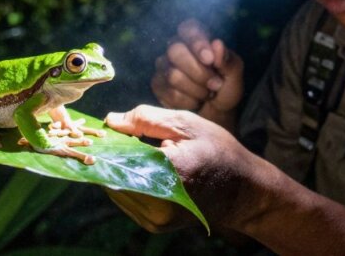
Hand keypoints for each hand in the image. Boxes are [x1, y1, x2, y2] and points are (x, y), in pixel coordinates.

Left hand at [103, 105, 268, 232]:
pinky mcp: (154, 224)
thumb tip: (111, 120)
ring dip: (116, 169)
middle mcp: (159, 201)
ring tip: (130, 151)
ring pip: (115, 188)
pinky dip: (126, 181)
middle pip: (113, 174)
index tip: (100, 129)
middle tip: (115, 137)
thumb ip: (146, 119)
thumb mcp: (186, 124)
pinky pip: (126, 198)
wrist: (244, 192)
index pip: (120, 156)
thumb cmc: (219, 152)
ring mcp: (155, 218)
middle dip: (110, 155)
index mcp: (169, 171)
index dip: (107, 141)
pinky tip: (140, 168)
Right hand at [151, 19, 243, 126]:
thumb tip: (217, 44)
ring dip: (196, 90)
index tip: (209, 60)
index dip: (197, 42)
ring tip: (207, 94)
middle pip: (176, 51)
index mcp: (196, 37)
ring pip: (173, 75)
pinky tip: (194, 102)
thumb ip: (228, 60)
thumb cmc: (225, 89)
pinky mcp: (157, 84)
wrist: (215, 114)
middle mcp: (176, 48)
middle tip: (216, 85)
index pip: (188, 28)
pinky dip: (187, 102)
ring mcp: (163, 65)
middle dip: (199, 73)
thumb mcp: (234, 76)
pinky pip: (169, 93)